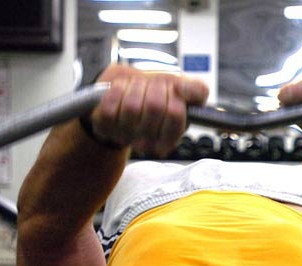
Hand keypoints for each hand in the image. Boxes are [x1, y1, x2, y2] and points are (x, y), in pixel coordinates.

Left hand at [89, 64, 208, 155]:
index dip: (174, 93)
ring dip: (133, 87)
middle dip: (152, 87)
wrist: (118, 96)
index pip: (176, 114)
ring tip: (133, 88)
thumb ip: (194, 90)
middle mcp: (149, 143)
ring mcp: (126, 136)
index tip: (170, 88)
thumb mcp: (177, 89)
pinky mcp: (105, 126)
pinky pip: (111, 105)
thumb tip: (196, 92)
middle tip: (149, 86)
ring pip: (133, 106)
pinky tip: (119, 90)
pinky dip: (115, 89)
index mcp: (170, 135)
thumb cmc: (150, 93)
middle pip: (155, 107)